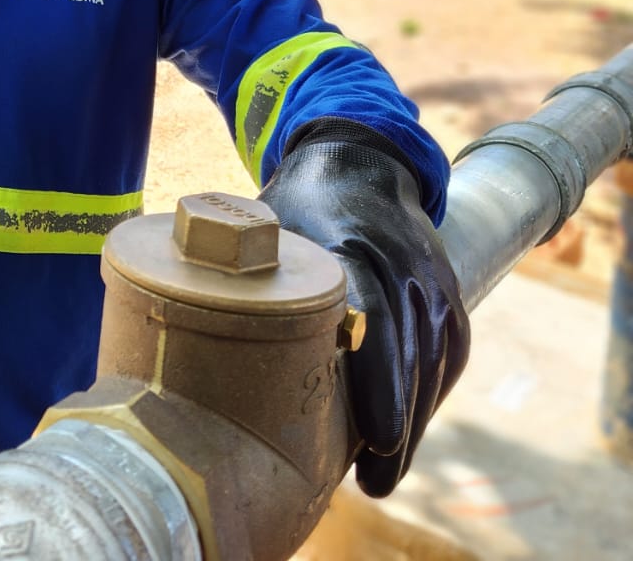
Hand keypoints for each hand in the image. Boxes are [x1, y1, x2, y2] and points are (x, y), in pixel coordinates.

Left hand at [258, 120, 469, 495]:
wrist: (361, 158)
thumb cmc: (299, 201)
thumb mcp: (267, 220)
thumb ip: (243, 269)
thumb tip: (190, 322)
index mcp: (353, 241)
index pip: (376, 314)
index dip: (377, 376)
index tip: (378, 435)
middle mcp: (403, 260)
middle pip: (410, 351)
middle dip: (397, 420)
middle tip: (375, 481)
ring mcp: (432, 275)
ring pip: (435, 360)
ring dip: (414, 420)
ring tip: (384, 476)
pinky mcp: (448, 289)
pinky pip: (449, 350)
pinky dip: (430, 395)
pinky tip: (407, 433)